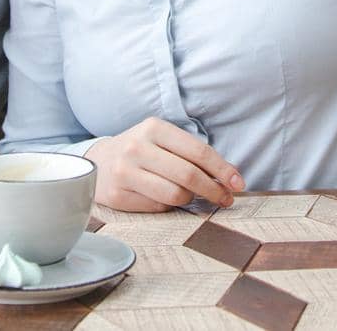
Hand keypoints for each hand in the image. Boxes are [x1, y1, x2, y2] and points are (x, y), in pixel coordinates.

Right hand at [85, 117, 244, 211]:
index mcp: (154, 128)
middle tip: (226, 199)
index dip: (223, 169)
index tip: (238, 183)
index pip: (198, 151)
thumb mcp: (162, 140)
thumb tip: (228, 178)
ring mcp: (125, 172)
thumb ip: (191, 154)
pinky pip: (158, 207)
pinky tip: (164, 198)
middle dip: (214, 190)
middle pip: (189, 175)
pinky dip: (169, 206)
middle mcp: (137, 147)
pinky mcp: (118, 196)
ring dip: (190, 199)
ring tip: (190, 195)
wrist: (98, 161)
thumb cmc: (141, 151)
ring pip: (175, 195)